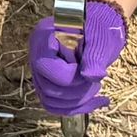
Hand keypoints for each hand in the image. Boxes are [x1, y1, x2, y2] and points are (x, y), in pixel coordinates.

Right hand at [28, 0, 126, 115]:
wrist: (99, 27)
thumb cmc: (99, 28)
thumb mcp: (100, 38)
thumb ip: (95, 56)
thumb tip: (93, 77)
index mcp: (43, 37)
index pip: (47, 68)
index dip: (71, 77)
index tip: (90, 70)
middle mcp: (36, 55)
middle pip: (48, 89)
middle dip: (77, 92)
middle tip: (96, 83)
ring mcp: (40, 71)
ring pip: (51, 101)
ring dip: (78, 103)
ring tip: (96, 88)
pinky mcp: (48, 82)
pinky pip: (55, 105)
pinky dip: (76, 108)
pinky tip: (97, 102)